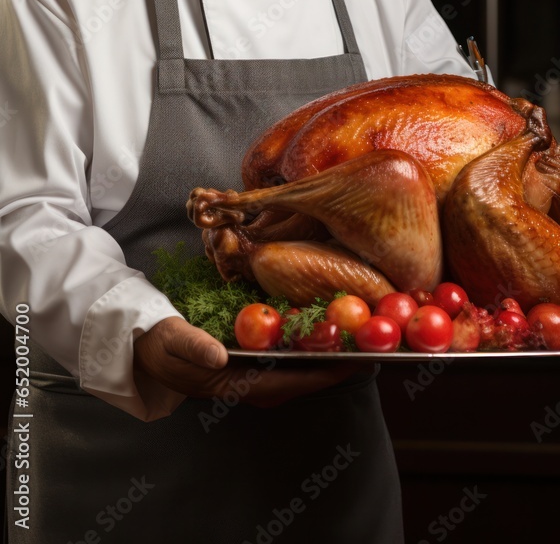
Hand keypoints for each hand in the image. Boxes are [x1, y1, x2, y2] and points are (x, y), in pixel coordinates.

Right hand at [133, 316, 368, 406]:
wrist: (139, 344)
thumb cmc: (155, 341)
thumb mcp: (168, 339)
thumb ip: (191, 345)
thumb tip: (218, 354)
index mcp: (227, 382)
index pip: (281, 383)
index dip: (315, 375)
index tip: (346, 365)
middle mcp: (241, 383)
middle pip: (294, 381)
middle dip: (328, 369)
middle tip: (364, 350)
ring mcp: (243, 374)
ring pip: (290, 372)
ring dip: (318, 360)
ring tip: (349, 342)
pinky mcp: (242, 362)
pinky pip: (280, 361)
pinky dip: (301, 350)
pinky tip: (316, 335)